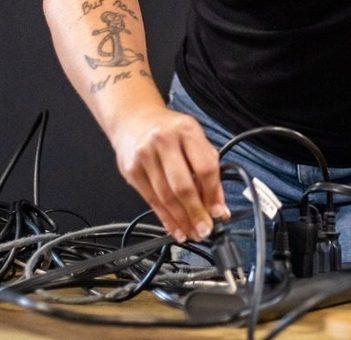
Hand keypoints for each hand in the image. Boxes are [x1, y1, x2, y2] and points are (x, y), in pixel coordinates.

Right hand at [107, 106, 227, 241]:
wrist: (134, 118)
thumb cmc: (169, 130)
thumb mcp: (194, 137)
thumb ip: (208, 166)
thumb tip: (218, 203)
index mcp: (186, 130)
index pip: (205, 167)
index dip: (213, 194)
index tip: (219, 213)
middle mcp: (164, 141)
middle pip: (183, 185)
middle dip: (196, 213)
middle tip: (205, 230)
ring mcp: (145, 156)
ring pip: (166, 197)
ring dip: (181, 220)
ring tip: (192, 233)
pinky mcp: (131, 170)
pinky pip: (151, 200)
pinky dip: (165, 218)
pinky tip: (175, 228)